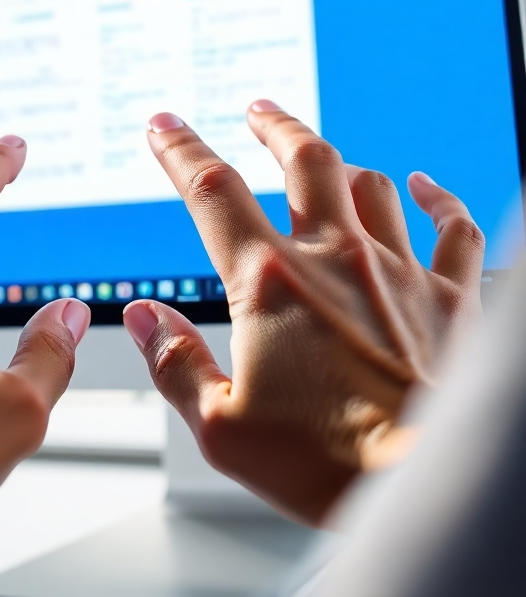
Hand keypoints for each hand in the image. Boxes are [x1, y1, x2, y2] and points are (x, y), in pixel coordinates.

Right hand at [123, 101, 483, 525]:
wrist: (426, 487)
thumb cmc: (325, 466)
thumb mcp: (221, 426)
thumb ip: (175, 363)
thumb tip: (143, 317)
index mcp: (269, 285)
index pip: (211, 191)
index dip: (180, 150)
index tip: (164, 125)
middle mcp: (334, 261)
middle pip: (304, 161)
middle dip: (275, 126)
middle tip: (258, 109)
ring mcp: (397, 273)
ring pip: (371, 184)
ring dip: (341, 160)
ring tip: (323, 154)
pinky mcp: (450, 300)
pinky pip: (454, 230)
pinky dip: (439, 201)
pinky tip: (426, 187)